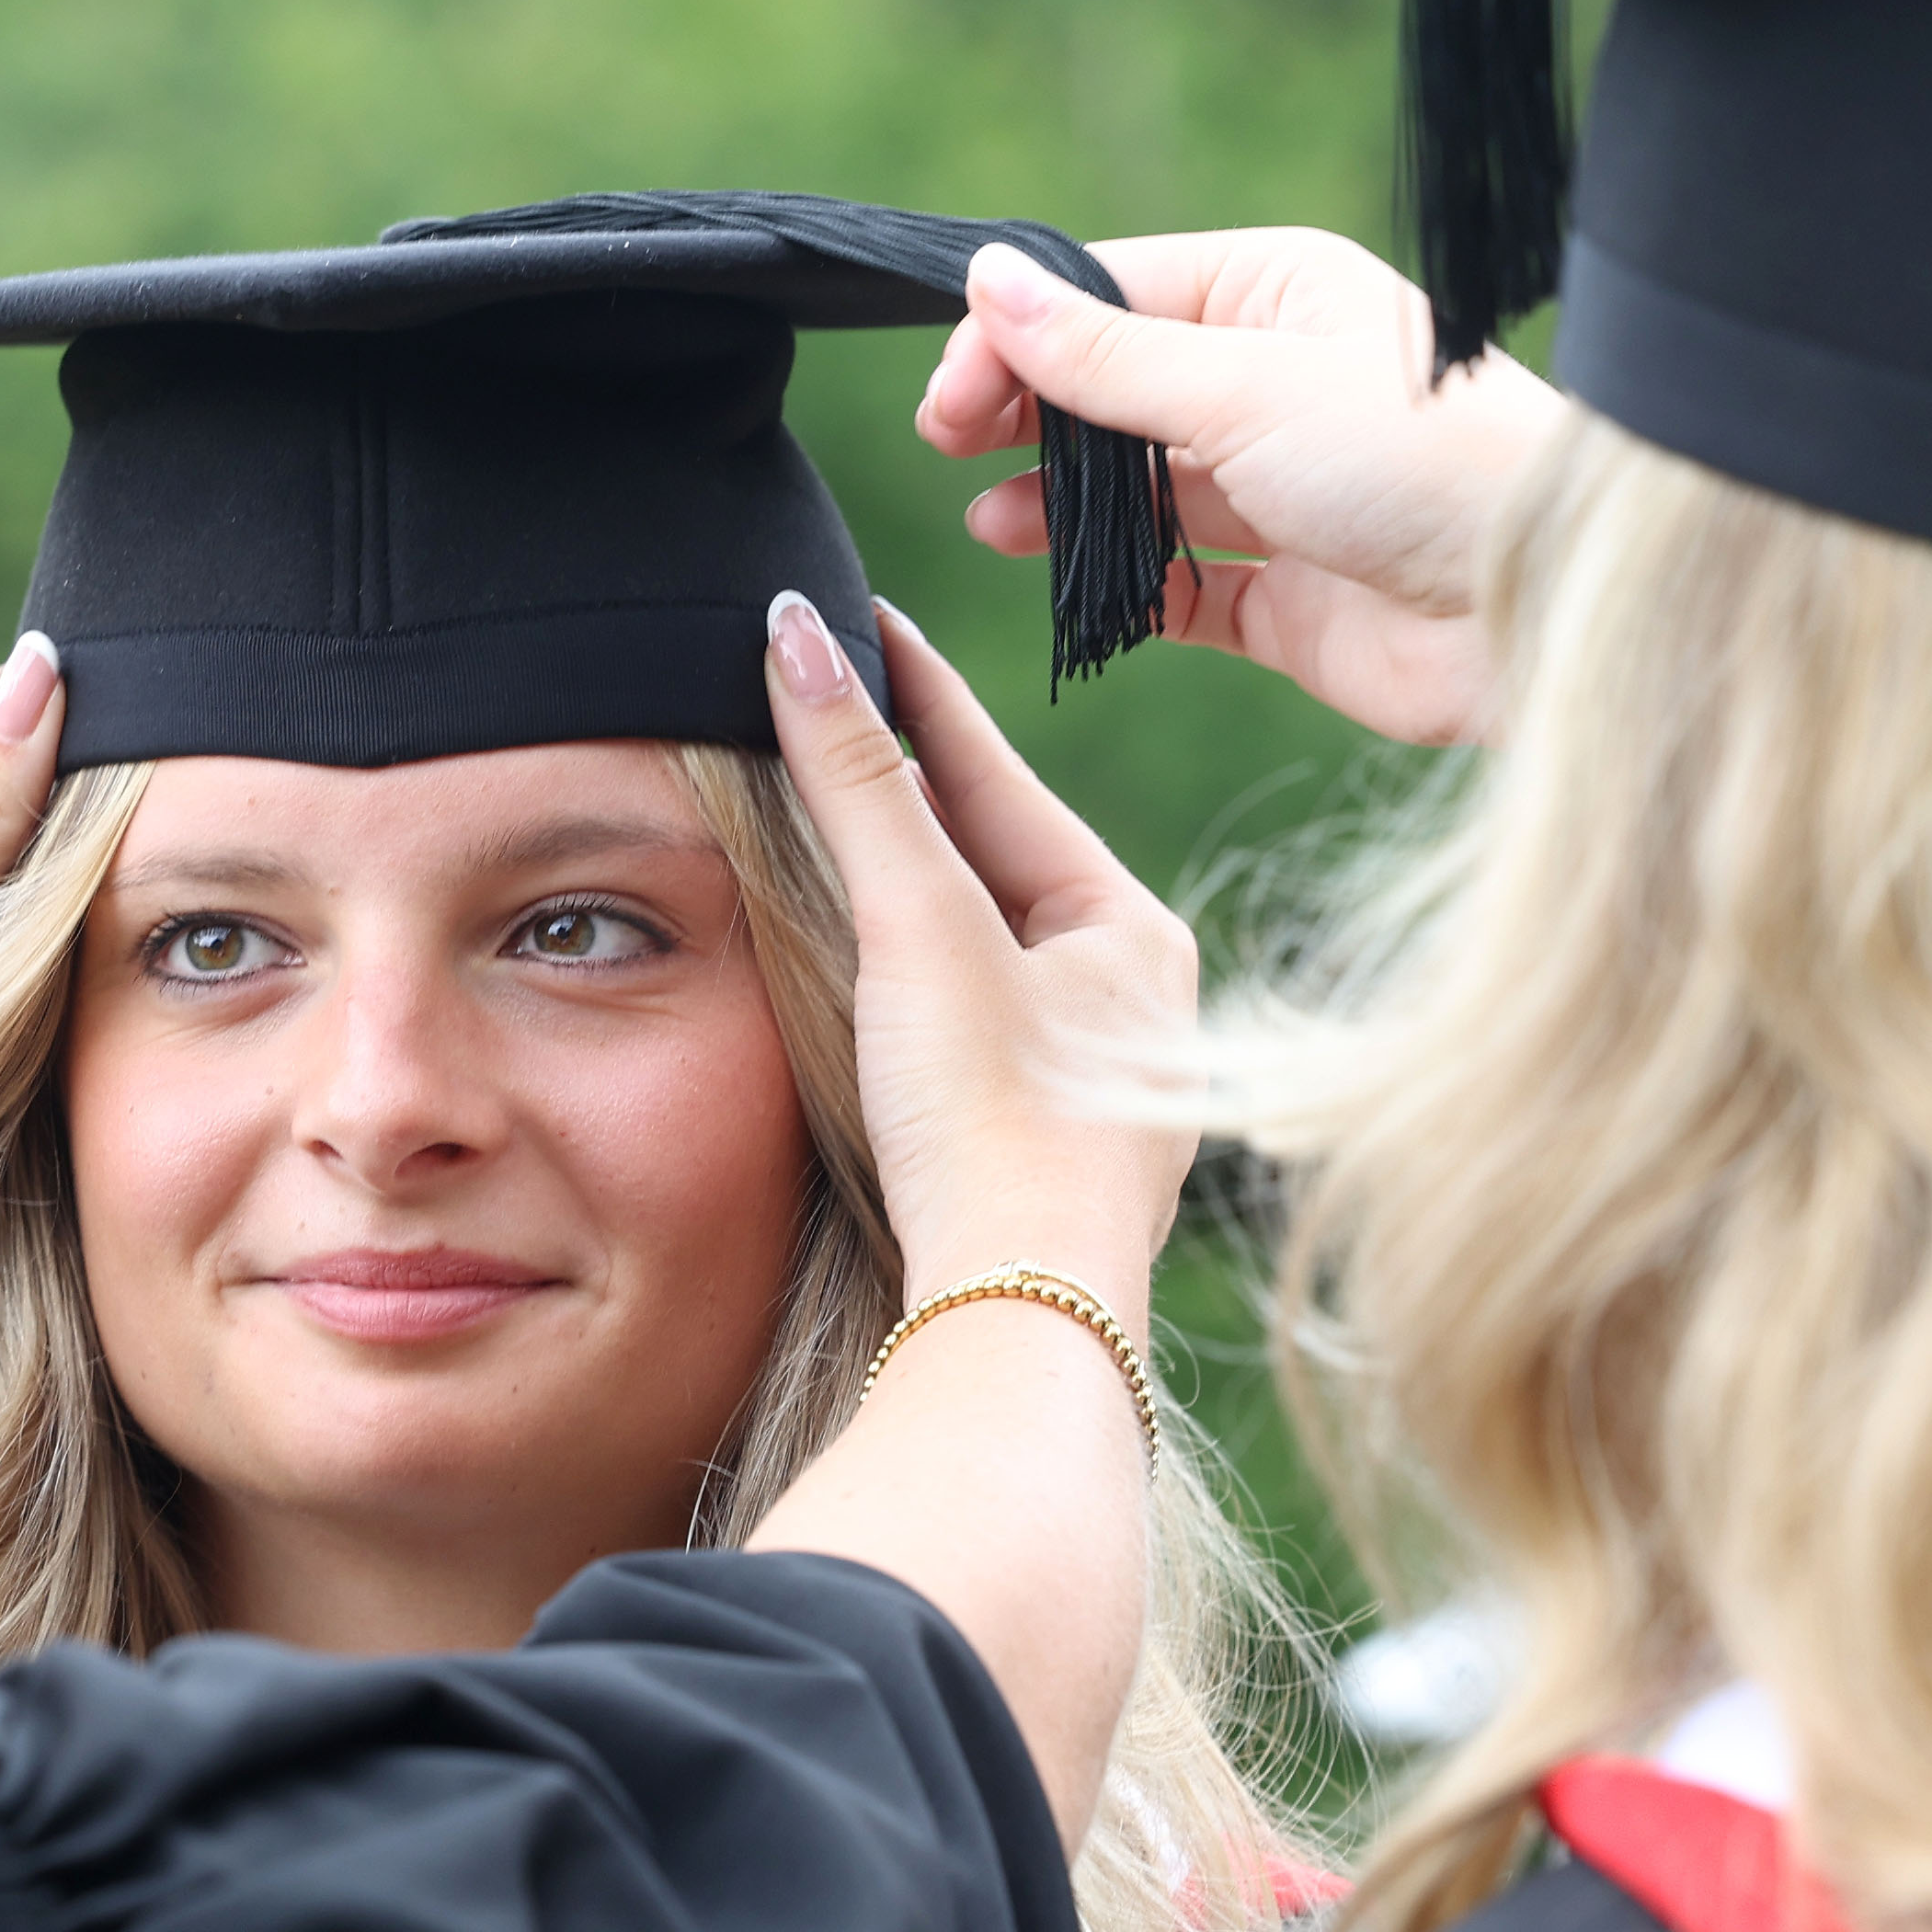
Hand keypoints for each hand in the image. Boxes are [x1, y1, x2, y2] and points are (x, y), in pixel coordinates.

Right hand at [756, 594, 1198, 1310]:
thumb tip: (796, 639)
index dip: (910, 693)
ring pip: (984, 950)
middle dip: (911, 791)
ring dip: (909, 891)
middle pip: (993, 862)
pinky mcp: (1046, 1156)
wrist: (1020, 1316)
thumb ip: (858, 783)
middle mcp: (1134, 1001)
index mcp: (1132, 930)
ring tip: (838, 826)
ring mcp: (1096, 1086)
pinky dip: (915, 982)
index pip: (995, 777)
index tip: (846, 616)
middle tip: (831, 701)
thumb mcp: (919, 929)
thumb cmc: (996, 1124)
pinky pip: (972, 1026)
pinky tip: (877, 987)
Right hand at [920, 229, 1559, 747]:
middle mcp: (1274, 385)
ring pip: (1136, 491)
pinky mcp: (1284, 598)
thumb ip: (1104, 354)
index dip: (1017, 336)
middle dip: (1026, 416)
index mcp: (1274, 297)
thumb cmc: (1419, 463)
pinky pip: (1177, 586)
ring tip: (993, 525)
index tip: (948, 397)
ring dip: (1057, 505)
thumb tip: (989, 279)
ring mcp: (1278, 494)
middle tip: (949, 445)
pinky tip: (1070, 590)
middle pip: (1113, 390)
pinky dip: (1119, 590)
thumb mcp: (1243, 387)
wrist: (1542, 610)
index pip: (1109, 295)